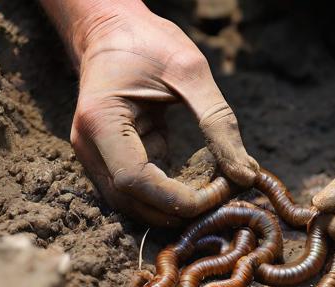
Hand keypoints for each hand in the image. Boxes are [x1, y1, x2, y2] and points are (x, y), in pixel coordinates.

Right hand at [59, 2, 257, 225]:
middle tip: (223, 198)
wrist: (112, 28)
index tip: (218, 193)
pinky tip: (201, 180)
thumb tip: (245, 175)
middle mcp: (89, 145)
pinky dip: (169, 191)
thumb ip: (218, 122)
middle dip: (178, 209)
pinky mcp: (110, 154)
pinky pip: (139, 186)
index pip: (135, 181)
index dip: (177, 198)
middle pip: (131, 201)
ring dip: (173, 206)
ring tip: (215, 192)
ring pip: (132, 202)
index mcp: (102, 121)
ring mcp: (95, 153)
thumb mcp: (190, 72)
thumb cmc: (148, 41)